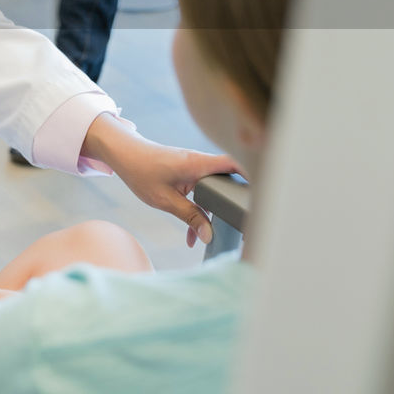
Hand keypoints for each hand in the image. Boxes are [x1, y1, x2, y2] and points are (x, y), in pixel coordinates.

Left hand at [82, 114, 240, 246]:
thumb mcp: (165, 200)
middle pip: (230, 181)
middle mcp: (202, 163)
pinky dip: (199, 210)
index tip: (268, 191)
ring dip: (212, 213)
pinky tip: (192, 233)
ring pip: (215, 191)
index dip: (254, 174)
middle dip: (235, 203)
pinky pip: (202, 192)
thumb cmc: (141, 171)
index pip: (235, 164)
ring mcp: (197, 169)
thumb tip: (208, 235)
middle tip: (244, 225)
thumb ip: (189, 217)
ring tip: (211, 237)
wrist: (125, 155)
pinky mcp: (190, 174)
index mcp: (199, 164)